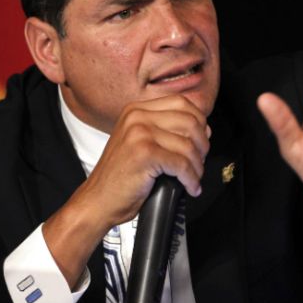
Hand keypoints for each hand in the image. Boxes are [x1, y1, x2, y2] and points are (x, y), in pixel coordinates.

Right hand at [79, 95, 209, 228]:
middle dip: (202, 145)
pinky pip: (182, 164)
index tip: (202, 140)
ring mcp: (139, 134)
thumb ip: (166, 131)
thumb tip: (204, 129)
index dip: (199, 121)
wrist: (98, 200)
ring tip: (194, 177)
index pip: (181, 103)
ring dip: (198, 166)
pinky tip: (190, 187)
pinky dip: (191, 179)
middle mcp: (137, 117)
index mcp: (136, 110)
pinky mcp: (144, 154)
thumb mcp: (140, 143)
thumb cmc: (120, 176)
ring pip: (188, 145)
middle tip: (200, 162)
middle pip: (189, 121)